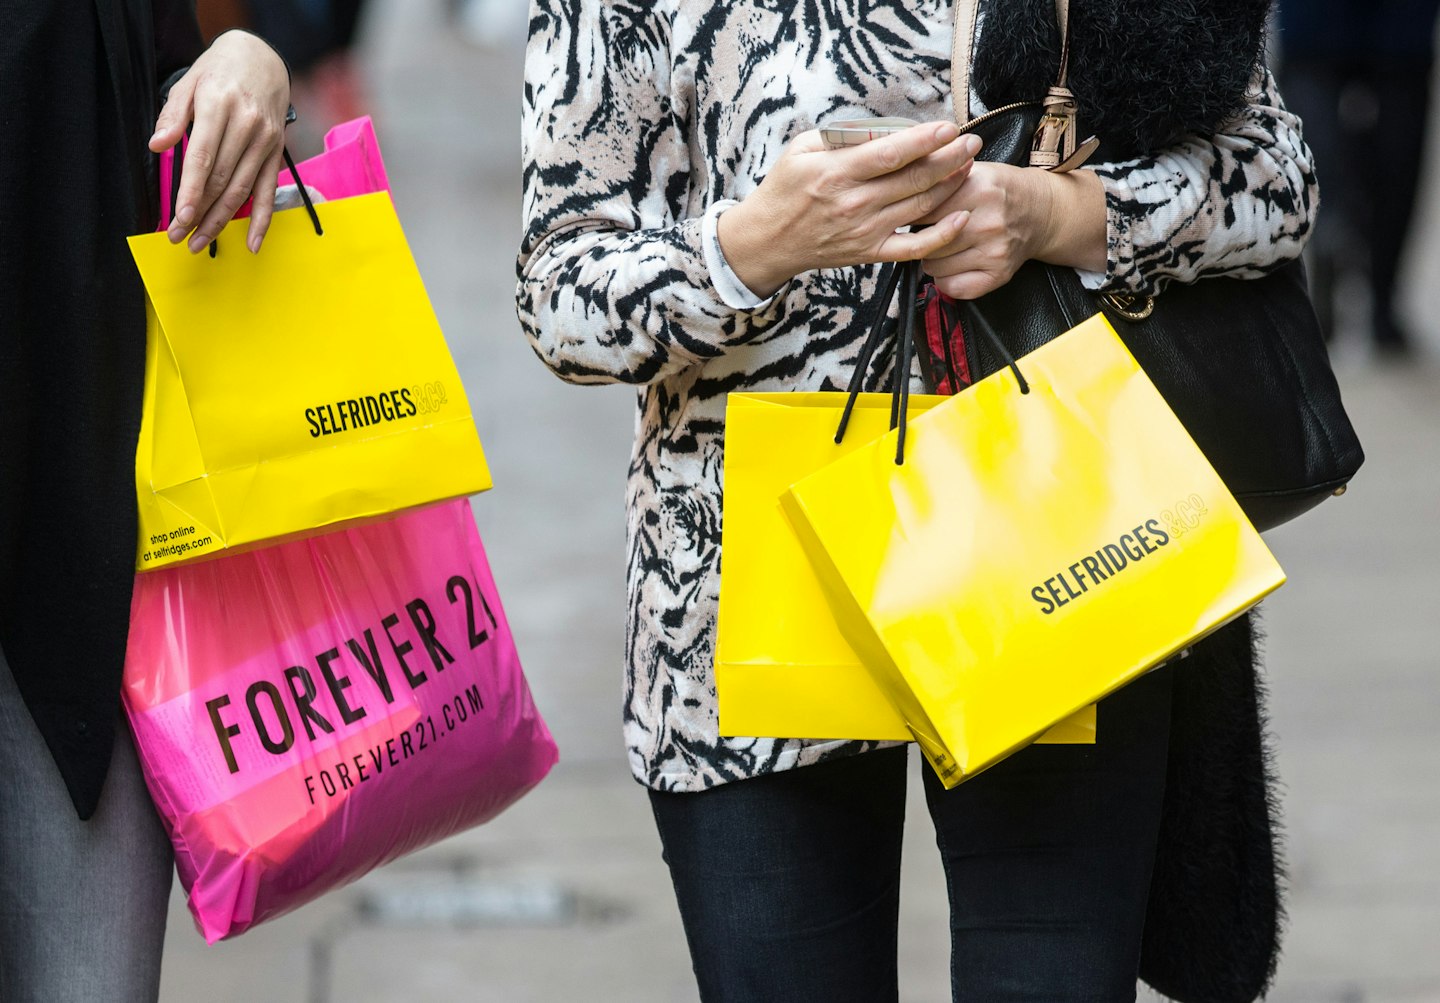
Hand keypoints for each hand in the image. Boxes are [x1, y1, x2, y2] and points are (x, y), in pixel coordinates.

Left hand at [150, 31, 290, 252]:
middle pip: (221, 179)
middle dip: (200, 213)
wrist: (263, 59)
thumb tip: (157, 146)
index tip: (180, 217)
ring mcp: (265, 141)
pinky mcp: (276, 152)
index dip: (191, 190)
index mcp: (219, 105)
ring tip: (199, 242)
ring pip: (241, 190)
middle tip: (179, 237)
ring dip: (221, 221)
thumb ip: (172, 115)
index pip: (203, 157)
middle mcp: (247, 126)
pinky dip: (262, 220)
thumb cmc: (221, 70)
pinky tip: (253, 243)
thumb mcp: (189, 81)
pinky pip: (268, 191)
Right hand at [717, 123, 982, 297]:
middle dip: (950, 158)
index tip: (949, 128)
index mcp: (836, 172)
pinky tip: (961, 218)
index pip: (890, 154)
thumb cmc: (785, 189)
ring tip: (969, 165)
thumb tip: (885, 129)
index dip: (925, 140)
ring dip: (951, 186)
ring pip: (920, 207)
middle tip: (972, 142)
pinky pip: (913, 247)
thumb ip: (843, 136)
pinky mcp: (870, 252)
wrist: (767, 240)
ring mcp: (865, 231)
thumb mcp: (802, 149)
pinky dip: (941, 235)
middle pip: (914, 179)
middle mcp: (854, 203)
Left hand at [917, 163, 1106, 299]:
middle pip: (925, 242)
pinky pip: (954, 287)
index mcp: (979, 191)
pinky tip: (950, 265)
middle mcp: (988, 223)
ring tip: (939, 246)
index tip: (906, 213)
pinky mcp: (999, 274)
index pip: (923, 209)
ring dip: (929, 259)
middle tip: (924, 232)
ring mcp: (994, 251)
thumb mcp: (972, 171)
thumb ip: (940, 179)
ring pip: (934, 267)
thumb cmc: (1000, 189)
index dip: (909, 212)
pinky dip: (944, 280)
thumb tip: (900, 194)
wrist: (1040, 210)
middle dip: (918, 238)